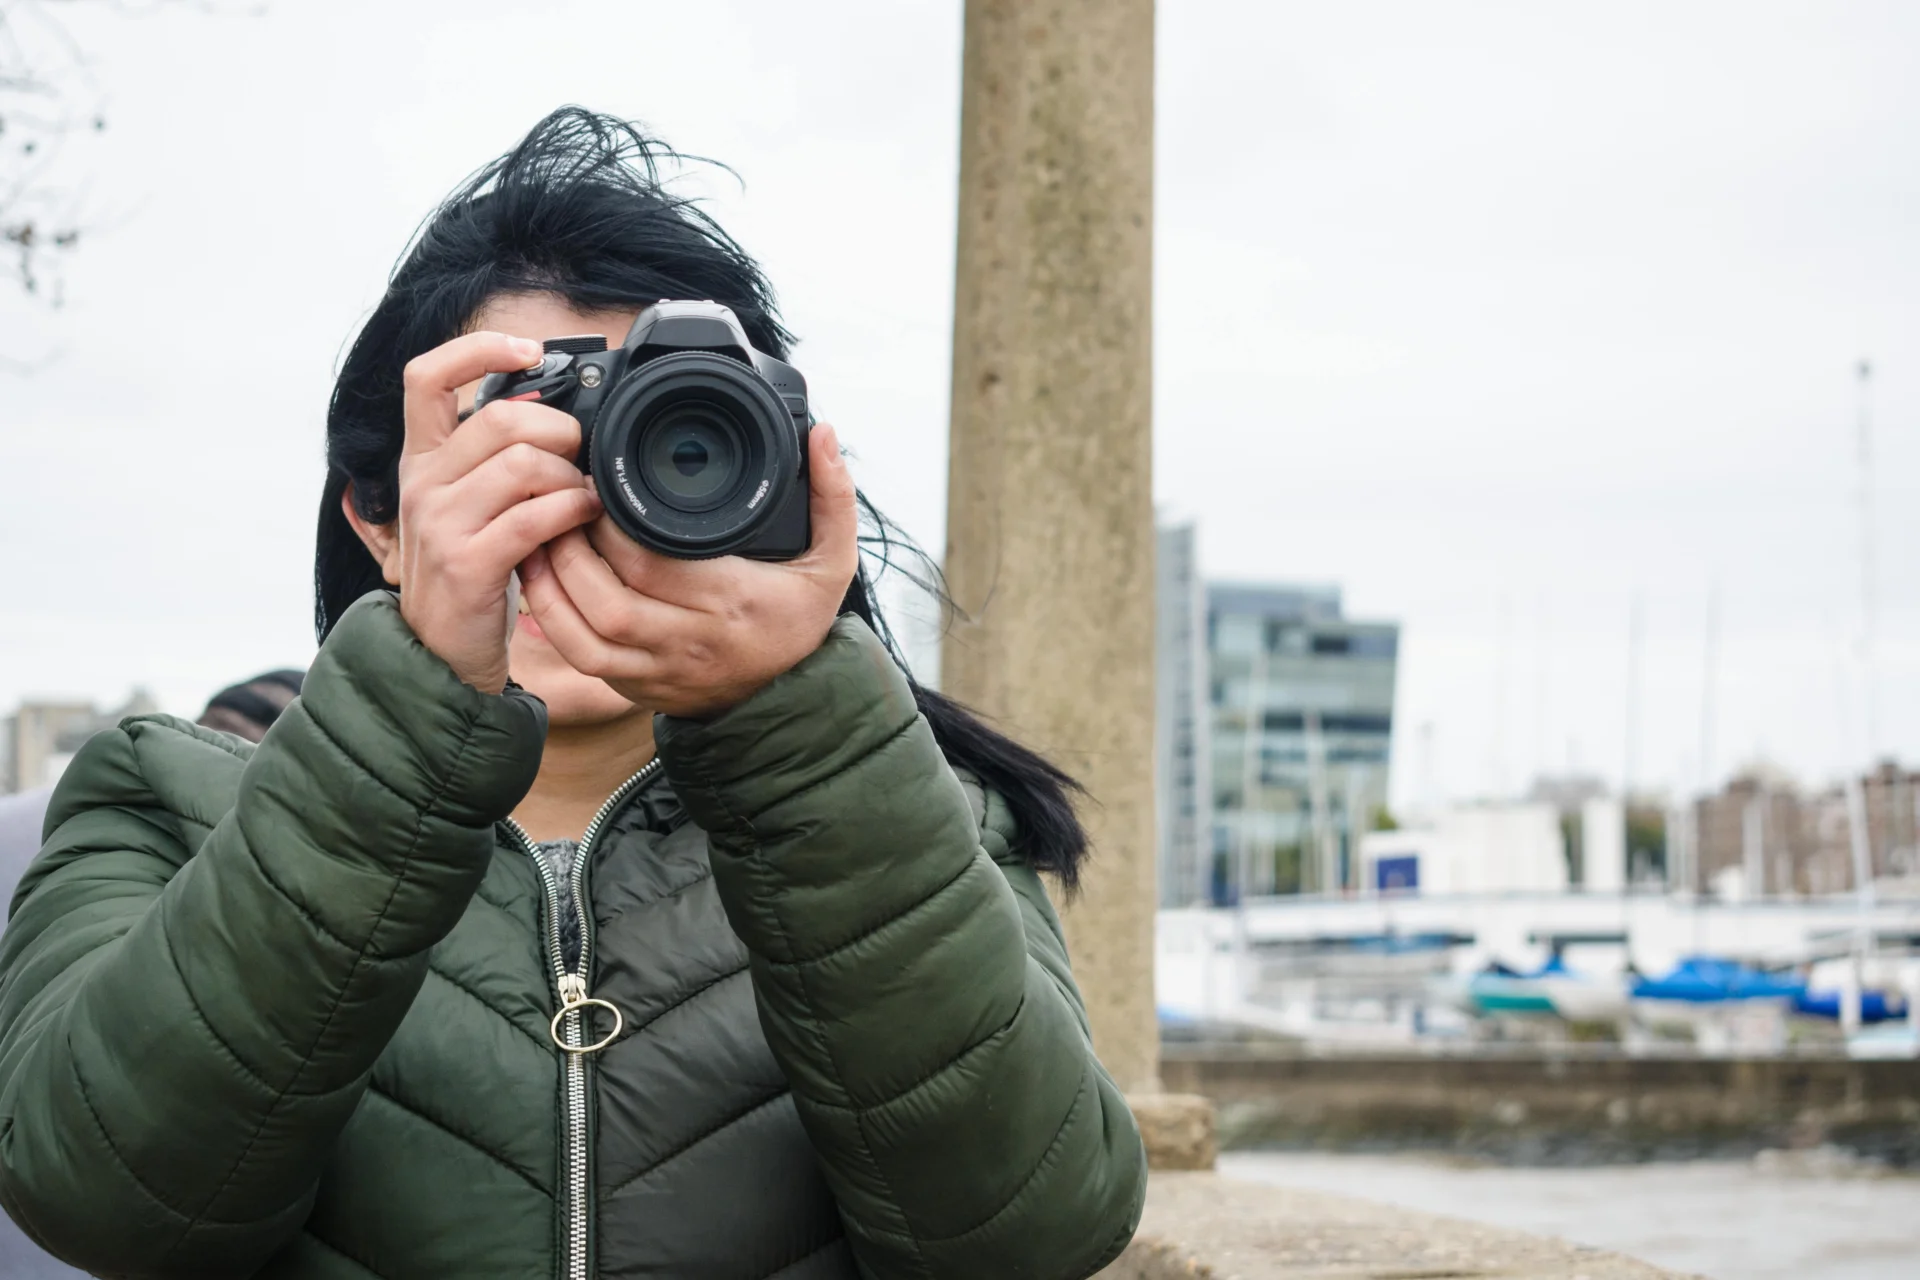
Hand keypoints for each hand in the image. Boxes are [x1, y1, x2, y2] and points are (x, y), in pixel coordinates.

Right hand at [394, 332, 602, 693]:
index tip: (527, 351)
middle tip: (578, 456)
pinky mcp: (467, 563)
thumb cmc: (469, 570)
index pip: (424, 376)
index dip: (476, 350)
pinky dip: (570, 511)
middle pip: (499, 419)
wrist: (438, 652)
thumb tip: (547, 408)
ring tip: (583, 496)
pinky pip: (532, 518)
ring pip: (522, 464)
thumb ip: (491, 458)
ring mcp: (440, 523)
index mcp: (421, 460)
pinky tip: (583, 517)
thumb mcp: (466, 504)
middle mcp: (422, 484)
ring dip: (569, 476)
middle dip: (558, 430)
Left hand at [517, 423, 858, 717]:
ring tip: (538, 537)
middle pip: (608, 599)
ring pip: (584, 634)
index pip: (653, 564)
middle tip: (556, 504)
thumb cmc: (799, 624)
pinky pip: (580, 658)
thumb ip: (834, 497)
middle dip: (569, 549)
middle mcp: (691, 640)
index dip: (610, 526)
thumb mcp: (834, 562)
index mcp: (732, 600)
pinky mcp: (634, 687)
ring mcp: (658, 670)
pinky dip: (551, 619)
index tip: (597, 487)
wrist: (790, 700)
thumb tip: (824, 434)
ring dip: (551, 584)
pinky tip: (541, 580)